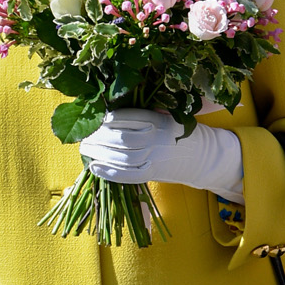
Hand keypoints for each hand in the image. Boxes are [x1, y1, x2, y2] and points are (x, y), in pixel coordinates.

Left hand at [79, 108, 243, 200]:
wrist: (201, 156)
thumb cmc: (177, 131)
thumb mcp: (166, 114)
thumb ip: (143, 112)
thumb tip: (108, 109)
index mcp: (160, 120)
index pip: (128, 117)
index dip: (107, 118)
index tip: (93, 118)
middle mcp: (158, 139)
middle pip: (121, 138)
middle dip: (98, 137)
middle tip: (83, 136)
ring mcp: (156, 158)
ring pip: (122, 157)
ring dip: (99, 153)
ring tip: (84, 149)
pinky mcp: (153, 173)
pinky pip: (128, 175)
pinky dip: (108, 172)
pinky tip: (93, 167)